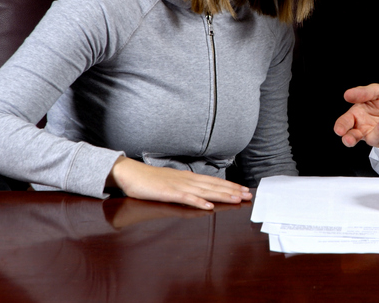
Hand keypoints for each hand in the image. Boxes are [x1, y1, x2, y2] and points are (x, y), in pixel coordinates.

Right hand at [106, 156, 251, 209]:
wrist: (131, 173)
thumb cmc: (150, 179)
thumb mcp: (172, 181)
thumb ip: (185, 186)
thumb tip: (199, 192)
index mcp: (188, 177)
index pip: (213, 181)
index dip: (229, 185)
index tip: (243, 189)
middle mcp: (187, 180)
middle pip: (213, 185)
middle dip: (232, 190)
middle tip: (247, 194)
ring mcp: (178, 186)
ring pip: (204, 191)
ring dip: (221, 195)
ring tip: (236, 199)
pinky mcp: (168, 193)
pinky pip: (186, 198)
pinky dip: (198, 202)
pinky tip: (209, 206)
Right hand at [333, 84, 378, 152]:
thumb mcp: (378, 91)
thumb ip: (363, 92)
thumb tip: (347, 94)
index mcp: (357, 114)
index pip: (345, 122)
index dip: (341, 126)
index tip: (339, 130)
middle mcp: (363, 127)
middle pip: (351, 136)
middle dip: (348, 139)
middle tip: (349, 140)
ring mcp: (375, 136)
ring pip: (371, 139)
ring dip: (377, 132)